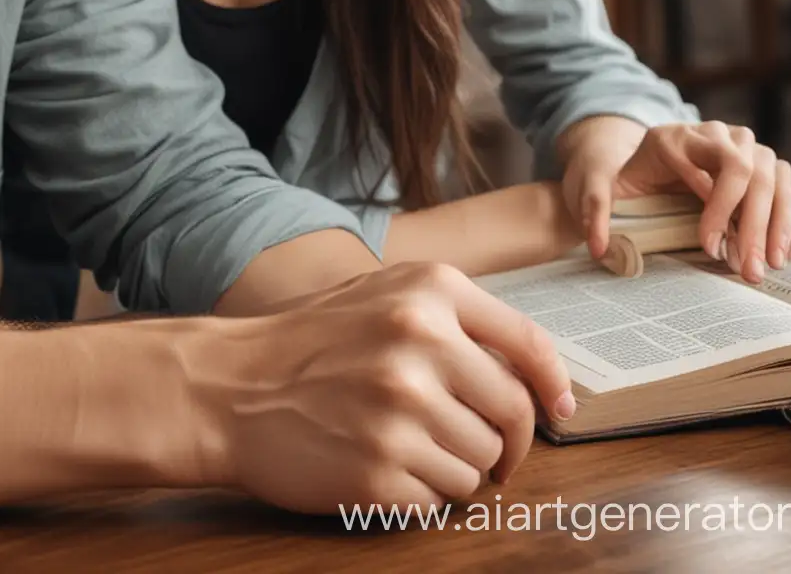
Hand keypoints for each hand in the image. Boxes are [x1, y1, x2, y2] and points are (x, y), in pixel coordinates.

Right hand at [208, 262, 573, 514]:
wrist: (230, 386)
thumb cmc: (310, 341)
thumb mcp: (382, 295)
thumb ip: (453, 319)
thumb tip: (530, 370)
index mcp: (430, 292)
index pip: (528, 346)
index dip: (553, 386)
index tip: (560, 410)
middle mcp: (422, 344)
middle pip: (512, 416)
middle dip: (507, 442)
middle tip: (487, 451)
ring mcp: (402, 410)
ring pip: (479, 465)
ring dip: (456, 467)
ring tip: (408, 446)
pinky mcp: (381, 469)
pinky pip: (439, 499)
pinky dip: (420, 492)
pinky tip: (381, 463)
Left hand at [559, 115, 790, 282]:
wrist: (642, 166)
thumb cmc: (624, 179)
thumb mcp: (598, 186)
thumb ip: (593, 207)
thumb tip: (598, 247)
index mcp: (673, 136)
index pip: (710, 163)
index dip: (716, 208)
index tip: (709, 248)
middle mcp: (712, 133)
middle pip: (747, 170)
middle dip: (750, 224)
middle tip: (747, 269)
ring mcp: (741, 146)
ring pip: (773, 178)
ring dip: (775, 225)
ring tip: (767, 266)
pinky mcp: (760, 166)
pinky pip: (785, 190)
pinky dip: (787, 222)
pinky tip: (781, 254)